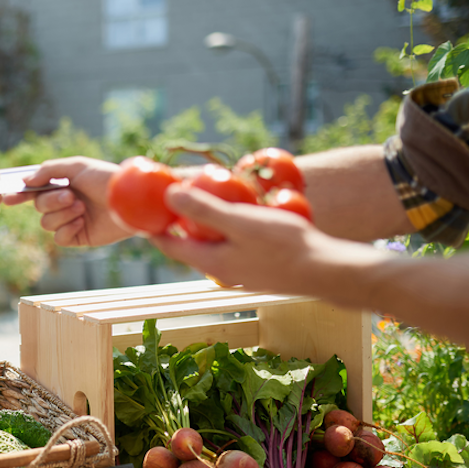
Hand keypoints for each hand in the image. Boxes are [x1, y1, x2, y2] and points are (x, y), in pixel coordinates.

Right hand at [4, 157, 133, 247]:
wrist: (130, 200)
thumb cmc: (106, 179)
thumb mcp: (77, 167)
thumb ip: (48, 171)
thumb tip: (25, 181)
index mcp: (62, 185)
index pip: (34, 190)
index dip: (20, 194)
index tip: (8, 197)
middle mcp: (65, 203)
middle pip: (39, 207)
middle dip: (52, 202)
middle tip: (71, 196)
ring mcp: (72, 220)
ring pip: (46, 223)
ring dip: (62, 215)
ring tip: (82, 208)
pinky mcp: (80, 237)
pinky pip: (60, 238)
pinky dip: (68, 229)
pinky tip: (82, 222)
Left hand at [149, 184, 347, 294]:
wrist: (328, 271)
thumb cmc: (283, 245)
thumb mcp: (239, 221)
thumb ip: (203, 210)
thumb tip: (169, 196)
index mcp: (210, 262)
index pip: (169, 245)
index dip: (153, 228)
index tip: (140, 211)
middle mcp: (222, 271)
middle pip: (189, 246)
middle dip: (178, 225)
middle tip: (170, 201)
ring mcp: (242, 272)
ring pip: (213, 246)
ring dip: (205, 227)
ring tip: (202, 203)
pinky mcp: (260, 268)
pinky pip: (234, 246)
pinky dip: (228, 230)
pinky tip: (239, 214)